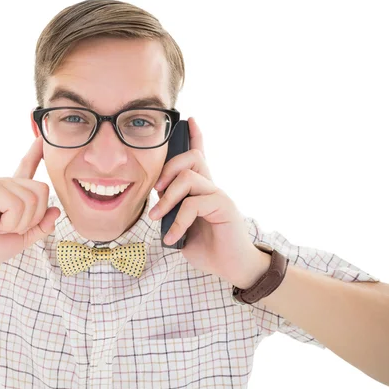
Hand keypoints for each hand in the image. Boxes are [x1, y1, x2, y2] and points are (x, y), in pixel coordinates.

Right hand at [0, 136, 60, 273]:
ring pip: (32, 199)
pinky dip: (9, 222)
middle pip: (42, 190)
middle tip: (9, 228)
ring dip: (18, 223)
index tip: (41, 139)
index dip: (35, 154)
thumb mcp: (21, 239)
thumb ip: (40, 227)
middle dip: (33, 218)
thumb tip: (56, 210)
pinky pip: (16, 204)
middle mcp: (5, 184)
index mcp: (12, 193)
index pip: (27, 168)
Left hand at [149, 118, 269, 288]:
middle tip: (155, 192)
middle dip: (167, 170)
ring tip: (156, 217)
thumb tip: (157, 207)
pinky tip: (172, 238)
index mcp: (202, 190)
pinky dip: (178, 222)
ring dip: (167, 198)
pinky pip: (193, 204)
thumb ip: (172, 215)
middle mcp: (212, 187)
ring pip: (188, 178)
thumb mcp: (182, 230)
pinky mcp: (224, 207)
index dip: (196, 137)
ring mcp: (219, 195)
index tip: (190, 120)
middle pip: (190, 159)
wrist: (233, 268)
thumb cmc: (208, 249)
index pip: (200, 157)